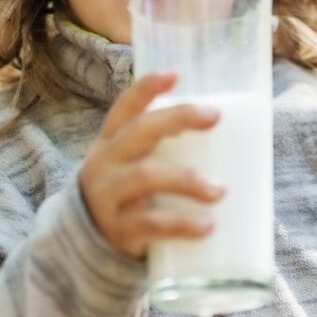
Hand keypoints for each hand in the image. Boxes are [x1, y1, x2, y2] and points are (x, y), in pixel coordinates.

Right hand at [78, 71, 224, 258]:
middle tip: (215, 116)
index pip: (125, 107)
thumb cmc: (126, 192)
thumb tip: (228, 130)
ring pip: (146, 176)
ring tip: (220, 190)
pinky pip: (150, 224)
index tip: (175, 74)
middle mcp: (105, 162)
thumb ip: (162, 146)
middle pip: (139, 131)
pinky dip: (181, 224)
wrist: (88, 242)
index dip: (146, 88)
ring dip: (187, 180)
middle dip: (177, 119)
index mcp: (111, 140)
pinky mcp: (118, 230)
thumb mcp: (130, 162)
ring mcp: (108, 195)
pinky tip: (207, 226)